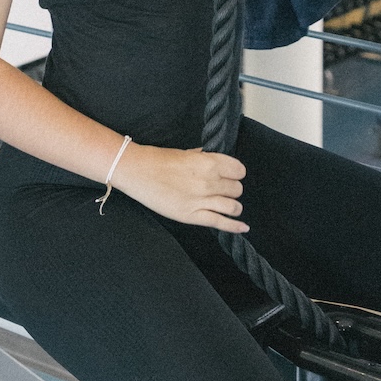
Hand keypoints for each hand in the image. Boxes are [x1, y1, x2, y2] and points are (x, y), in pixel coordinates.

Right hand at [112, 143, 247, 231]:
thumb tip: (217, 160)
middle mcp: (208, 181)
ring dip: (233, 205)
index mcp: (208, 162)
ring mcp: (201, 200)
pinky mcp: (193, 216)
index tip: (231, 175)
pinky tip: (243, 227)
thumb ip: (204, 157)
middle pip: (236, 188)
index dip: (236, 172)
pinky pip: (221, 223)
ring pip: (233, 206)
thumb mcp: (185, 153)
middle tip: (223, 189)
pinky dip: (235, 226)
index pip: (238, 170)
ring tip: (228, 205)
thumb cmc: (158, 160)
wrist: (137, 171)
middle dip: (232, 188)